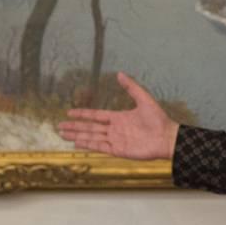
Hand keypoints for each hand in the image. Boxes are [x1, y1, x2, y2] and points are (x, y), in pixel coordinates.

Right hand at [57, 71, 179, 159]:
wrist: (167, 137)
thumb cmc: (158, 119)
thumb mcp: (144, 99)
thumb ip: (131, 87)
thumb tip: (120, 73)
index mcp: (118, 117)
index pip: (95, 116)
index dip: (82, 114)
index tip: (69, 112)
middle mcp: (114, 129)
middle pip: (90, 127)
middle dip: (74, 127)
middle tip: (58, 126)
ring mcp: (115, 140)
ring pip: (92, 137)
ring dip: (77, 135)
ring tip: (63, 134)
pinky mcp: (118, 150)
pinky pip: (100, 147)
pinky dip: (88, 145)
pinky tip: (77, 143)